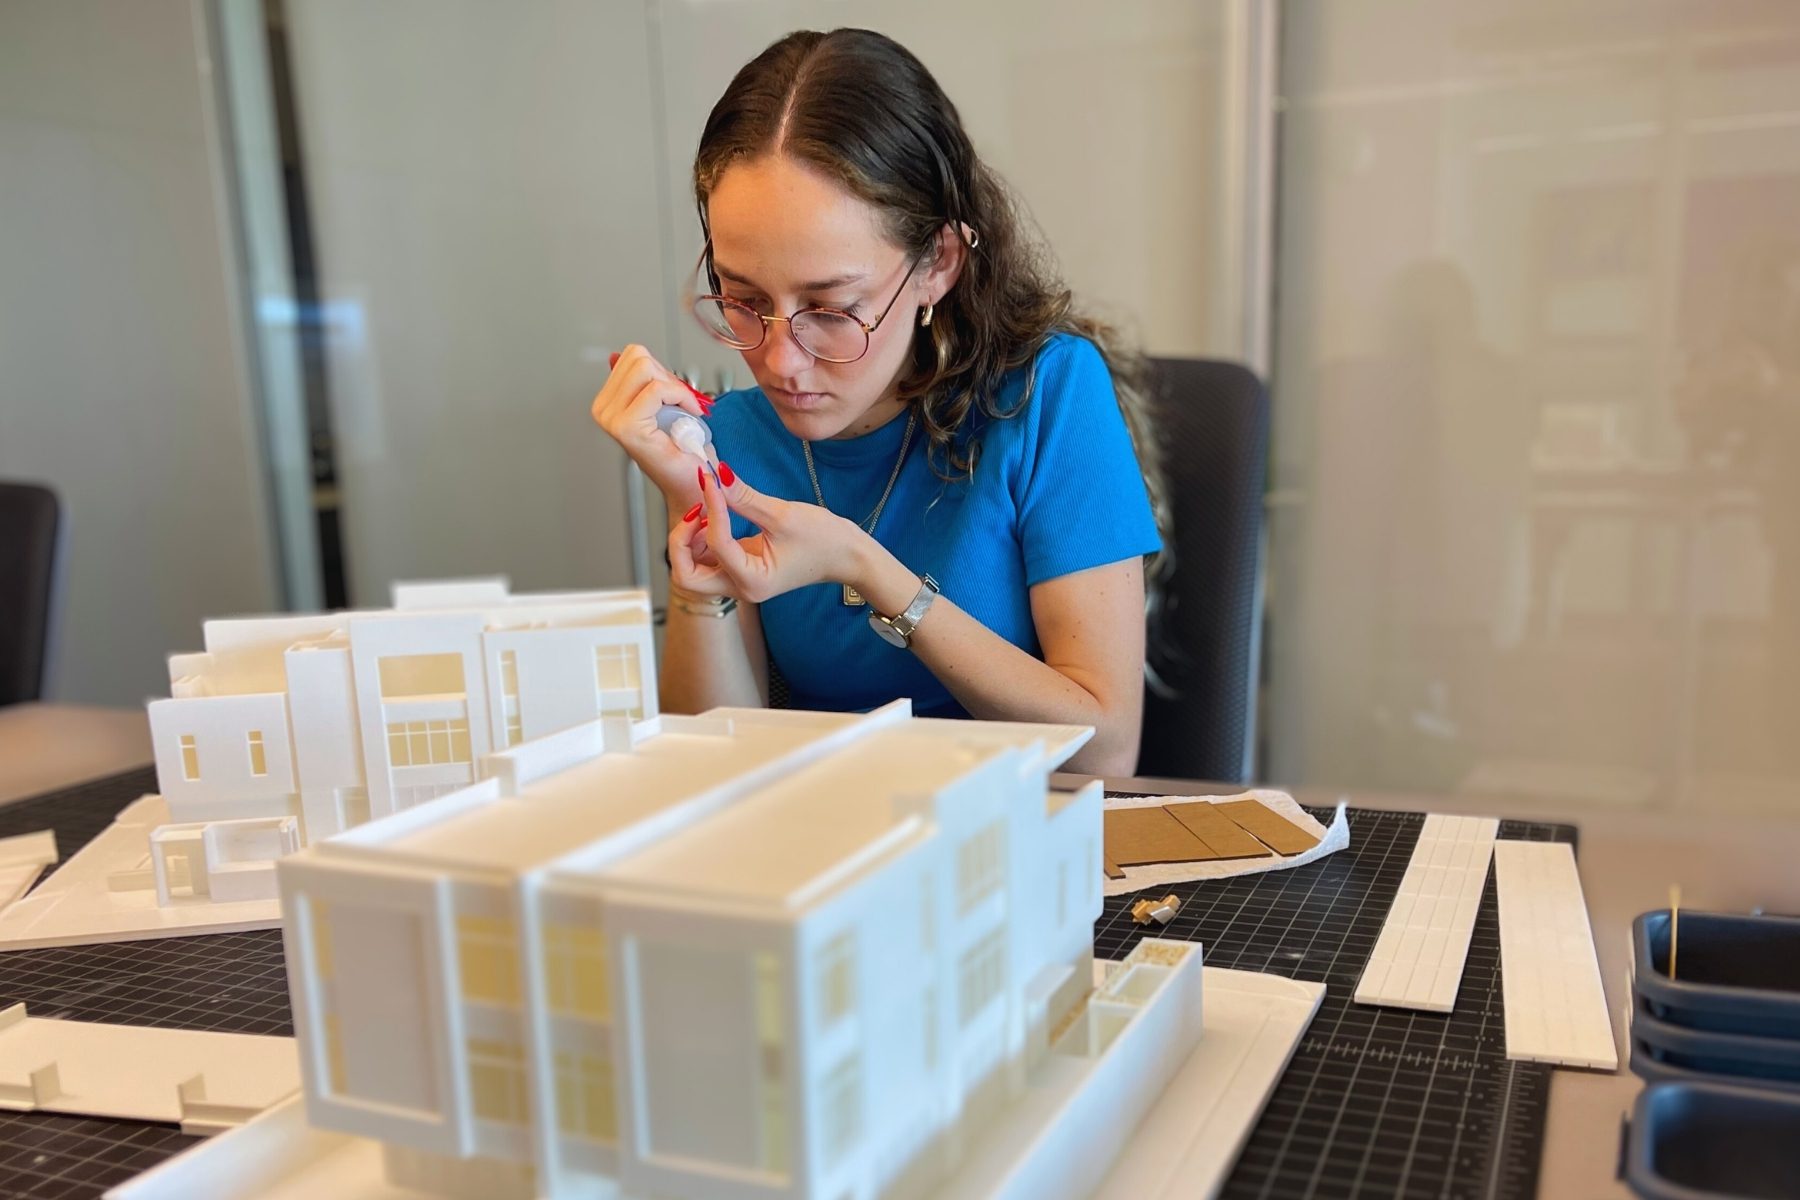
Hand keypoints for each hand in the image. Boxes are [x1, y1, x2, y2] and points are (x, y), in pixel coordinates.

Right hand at [590, 345, 713, 512]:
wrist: (694, 481)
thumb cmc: (682, 449)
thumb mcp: (660, 402)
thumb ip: (639, 380)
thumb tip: (617, 356)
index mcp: (607, 402)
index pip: (632, 355)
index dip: (663, 371)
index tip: (673, 396)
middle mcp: (603, 410)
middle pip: (638, 358)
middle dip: (668, 378)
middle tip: (679, 405)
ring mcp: (612, 418)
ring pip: (646, 368)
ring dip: (675, 388)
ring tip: (680, 412)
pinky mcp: (627, 426)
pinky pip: (657, 389)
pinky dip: (681, 397)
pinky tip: (687, 416)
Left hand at [670, 465, 862, 603]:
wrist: (846, 557)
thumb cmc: (825, 541)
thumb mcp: (783, 515)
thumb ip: (743, 496)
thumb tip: (715, 473)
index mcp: (752, 581)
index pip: (715, 544)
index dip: (711, 508)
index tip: (712, 479)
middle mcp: (741, 589)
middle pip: (685, 576)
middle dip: (681, 542)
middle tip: (697, 511)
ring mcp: (738, 582)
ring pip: (691, 571)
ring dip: (689, 541)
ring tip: (707, 511)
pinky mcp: (740, 571)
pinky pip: (706, 560)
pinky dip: (702, 540)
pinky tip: (716, 516)